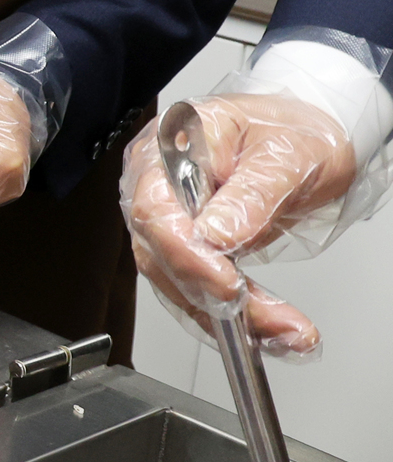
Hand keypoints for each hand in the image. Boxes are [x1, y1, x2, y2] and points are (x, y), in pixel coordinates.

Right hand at [120, 94, 356, 353]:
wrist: (307, 137)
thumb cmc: (293, 130)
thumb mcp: (286, 153)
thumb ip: (250, 193)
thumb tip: (215, 236)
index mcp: (171, 144)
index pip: (154, 207)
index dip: (184, 253)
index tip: (225, 284)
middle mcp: (159, 181)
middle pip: (161, 252)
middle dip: (214, 296)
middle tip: (270, 321)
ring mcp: (171, 215)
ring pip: (179, 281)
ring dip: (231, 316)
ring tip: (284, 331)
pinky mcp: (190, 245)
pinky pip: (199, 289)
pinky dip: (235, 317)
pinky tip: (269, 330)